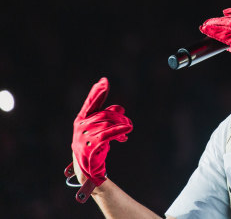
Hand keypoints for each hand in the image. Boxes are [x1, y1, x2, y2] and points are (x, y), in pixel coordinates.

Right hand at [65, 77, 132, 201]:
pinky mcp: (90, 146)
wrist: (88, 170)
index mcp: (80, 120)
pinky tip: (127, 131)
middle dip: (120, 117)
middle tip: (128, 124)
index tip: (104, 81)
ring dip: (122, 125)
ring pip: (108, 124)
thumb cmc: (95, 146)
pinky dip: (119, 131)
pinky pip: (107, 135)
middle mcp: (80, 126)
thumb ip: (107, 117)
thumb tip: (120, 109)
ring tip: (128, 130)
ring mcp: (83, 137)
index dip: (98, 92)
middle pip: (105, 114)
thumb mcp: (100, 130)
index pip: (91, 103)